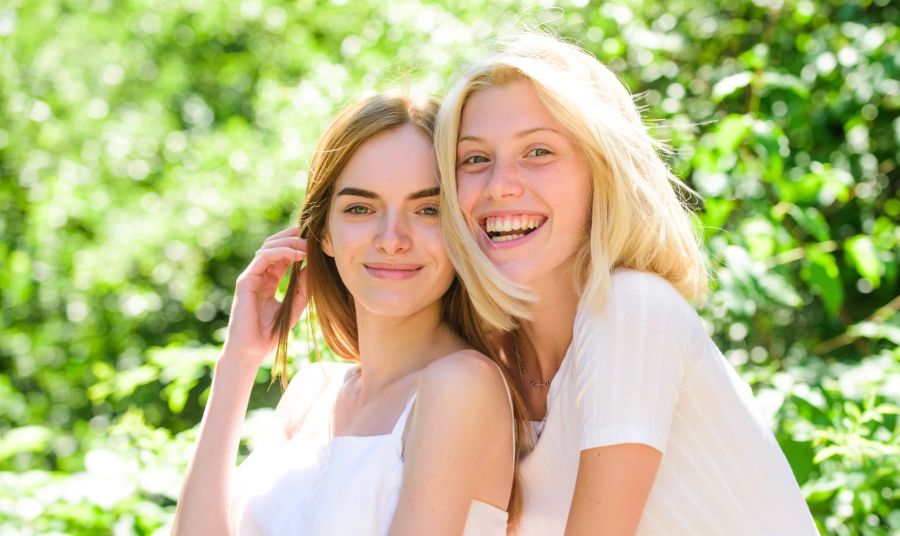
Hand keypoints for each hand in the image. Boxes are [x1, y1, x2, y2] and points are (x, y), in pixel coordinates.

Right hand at [222, 226, 307, 368]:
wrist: (253, 351)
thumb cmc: (272, 333)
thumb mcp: (295, 305)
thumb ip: (304, 286)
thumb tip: (315, 266)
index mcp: (269, 279)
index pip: (283, 253)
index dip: (298, 244)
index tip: (318, 242)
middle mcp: (259, 274)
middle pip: (274, 244)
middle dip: (294, 236)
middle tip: (313, 235)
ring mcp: (251, 276)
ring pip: (268, 246)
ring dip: (290, 242)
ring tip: (308, 245)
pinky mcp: (246, 281)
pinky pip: (263, 258)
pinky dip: (281, 252)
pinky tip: (298, 255)